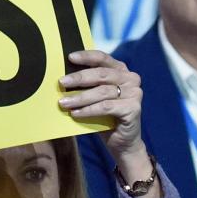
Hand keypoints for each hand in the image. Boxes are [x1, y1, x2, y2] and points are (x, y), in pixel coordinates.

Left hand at [59, 50, 146, 164]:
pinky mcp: (133, 108)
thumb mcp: (95, 96)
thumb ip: (88, 85)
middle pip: (102, 74)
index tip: (70, 57)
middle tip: (62, 83)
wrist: (122, 141)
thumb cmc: (105, 116)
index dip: (87, 56)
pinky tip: (76, 114)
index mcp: (121, 71)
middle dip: (79, 78)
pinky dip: (88, 110)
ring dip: (80, 97)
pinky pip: (106, 107)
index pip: (103, 58)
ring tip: (63, 103)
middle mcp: (131, 79)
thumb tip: (64, 78)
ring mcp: (134, 93)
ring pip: (102, 92)